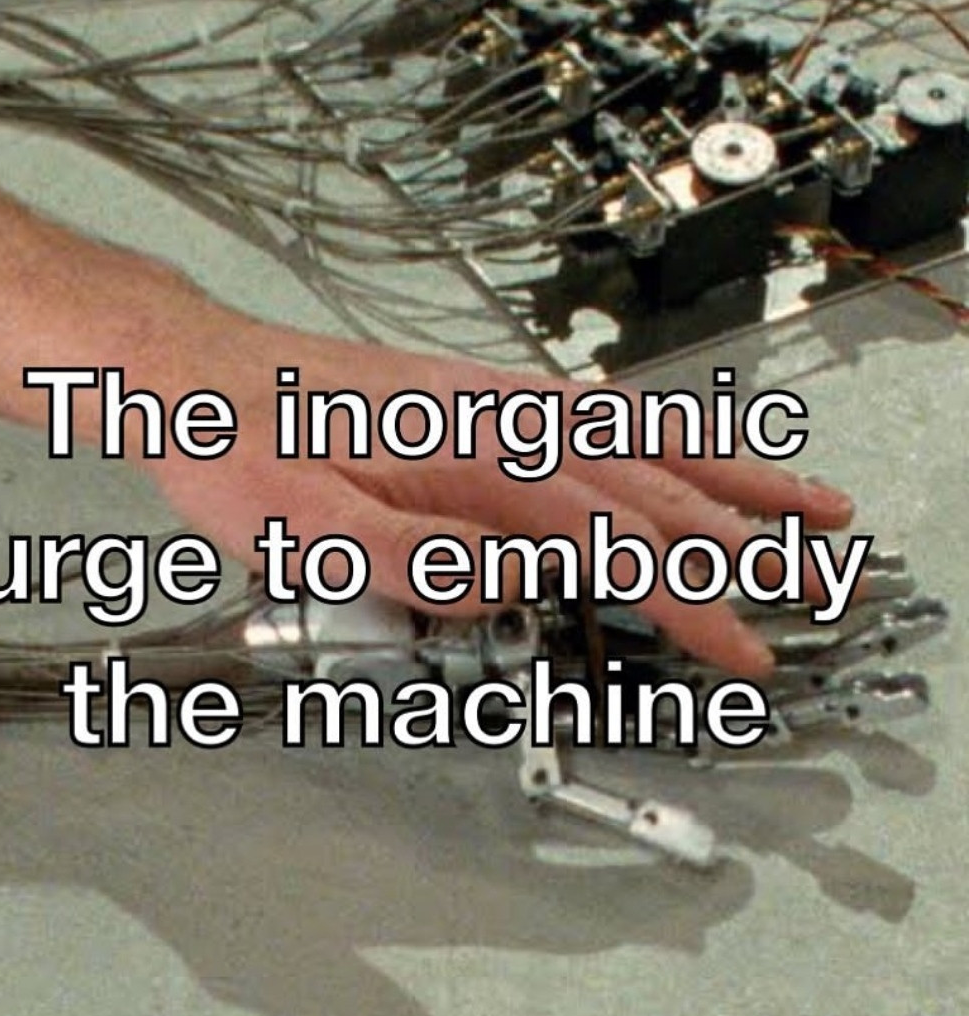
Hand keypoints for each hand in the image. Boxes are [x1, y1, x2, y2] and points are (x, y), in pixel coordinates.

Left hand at [142, 307, 853, 677]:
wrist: (196, 375)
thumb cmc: (239, 449)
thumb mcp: (305, 532)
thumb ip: (419, 563)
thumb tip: (513, 582)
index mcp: (468, 459)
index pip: (609, 537)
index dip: (685, 595)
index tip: (738, 640)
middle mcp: (494, 417)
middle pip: (648, 480)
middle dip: (741, 531)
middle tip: (818, 562)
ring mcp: (489, 399)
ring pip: (635, 434)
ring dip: (722, 468)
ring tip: (790, 493)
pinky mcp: (473, 394)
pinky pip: (591, 408)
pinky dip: (658, 428)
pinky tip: (680, 440)